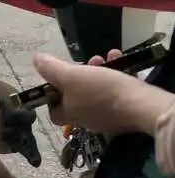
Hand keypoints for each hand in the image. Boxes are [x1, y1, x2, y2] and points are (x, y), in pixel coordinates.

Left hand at [34, 51, 167, 135]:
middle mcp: (87, 119)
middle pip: (77, 96)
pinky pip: (116, 92)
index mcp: (70, 114)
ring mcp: (107, 117)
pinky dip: (116, 76)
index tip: (58, 79)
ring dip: (99, 71)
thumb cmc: (102, 91)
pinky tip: (120, 62)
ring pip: (97, 91)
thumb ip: (52, 69)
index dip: (52, 95)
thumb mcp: (71, 76)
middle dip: (80, 75)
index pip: (54, 111)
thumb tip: (36, 61)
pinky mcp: (126, 112)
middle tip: (88, 62)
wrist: (141, 105)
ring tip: (105, 58)